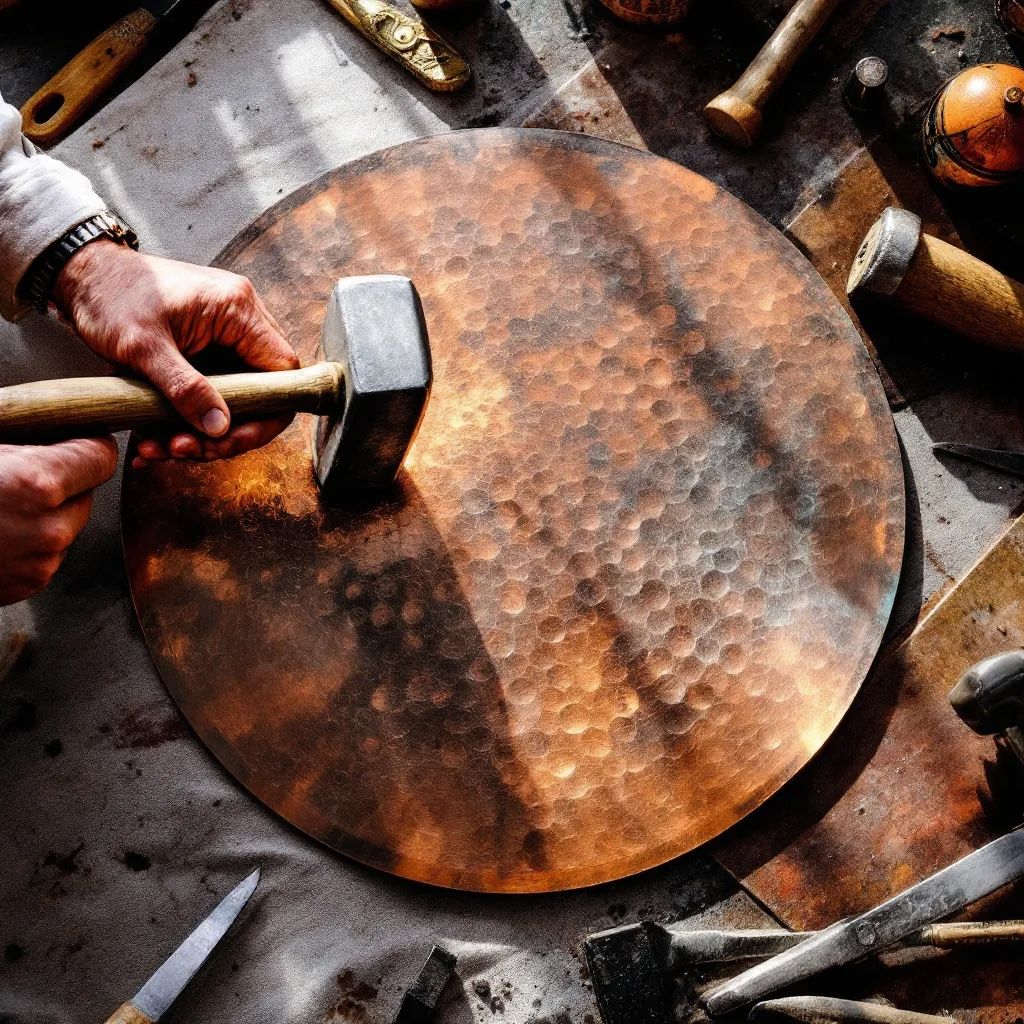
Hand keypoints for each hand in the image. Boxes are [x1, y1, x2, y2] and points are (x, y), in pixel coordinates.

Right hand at [0, 438, 117, 604]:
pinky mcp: (31, 586)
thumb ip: (33, 444)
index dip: (90, 446)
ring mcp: (42, 563)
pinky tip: (0, 534)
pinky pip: (51, 554)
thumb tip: (65, 432)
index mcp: (38, 485)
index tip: (83, 439)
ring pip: (70, 526)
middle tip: (25, 478)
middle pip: (87, 495)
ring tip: (4, 509)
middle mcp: (50, 529)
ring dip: (50, 517)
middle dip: (65, 485)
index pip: (102, 458)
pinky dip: (34, 544)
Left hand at [52, 241, 299, 466]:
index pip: (283, 372)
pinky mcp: (207, 350)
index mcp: (237, 309)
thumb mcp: (143, 347)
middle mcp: (241, 321)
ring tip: (162, 447)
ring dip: (204, 432)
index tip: (232, 439)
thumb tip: (220, 426)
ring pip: (235, 399)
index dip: (268, 413)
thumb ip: (185, 387)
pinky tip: (157, 437)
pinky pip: (212, 393)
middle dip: (228, 432)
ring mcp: (225, 336)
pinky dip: (189, 420)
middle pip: (261, 392)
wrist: (83, 275)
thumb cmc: (110, 294)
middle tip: (190, 450)